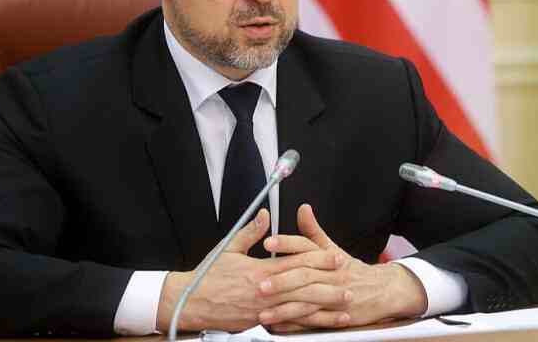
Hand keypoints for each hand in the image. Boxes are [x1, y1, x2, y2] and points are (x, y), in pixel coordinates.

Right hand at [156, 209, 349, 332]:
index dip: (318, 259)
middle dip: (329, 282)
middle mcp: (265, 291)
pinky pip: (288, 322)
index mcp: (259, 270)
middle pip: (304, 285)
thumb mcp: (228, 248)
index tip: (334, 256)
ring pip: (301, 307)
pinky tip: (321, 322)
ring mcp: (263, 309)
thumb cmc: (207, 277)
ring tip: (344, 303)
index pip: (296, 262)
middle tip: (348, 279)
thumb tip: (265, 216)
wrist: (189, 303)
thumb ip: (251, 232)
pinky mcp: (259, 322)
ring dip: (325, 305)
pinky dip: (307, 323)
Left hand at [258, 204, 427, 332]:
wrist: (383, 290)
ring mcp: (334, 297)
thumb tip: (303, 209)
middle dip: (282, 281)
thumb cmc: (352, 270)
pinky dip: (295, 325)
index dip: (287, 243)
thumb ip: (313, 231)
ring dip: (285, 308)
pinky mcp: (336, 316)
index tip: (268, 242)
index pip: (306, 246)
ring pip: (308, 302)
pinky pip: (313, 322)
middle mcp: (331, 275)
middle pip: (306, 275)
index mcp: (327, 257)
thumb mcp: (333, 248)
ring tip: (264, 311)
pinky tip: (278, 326)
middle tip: (261, 284)